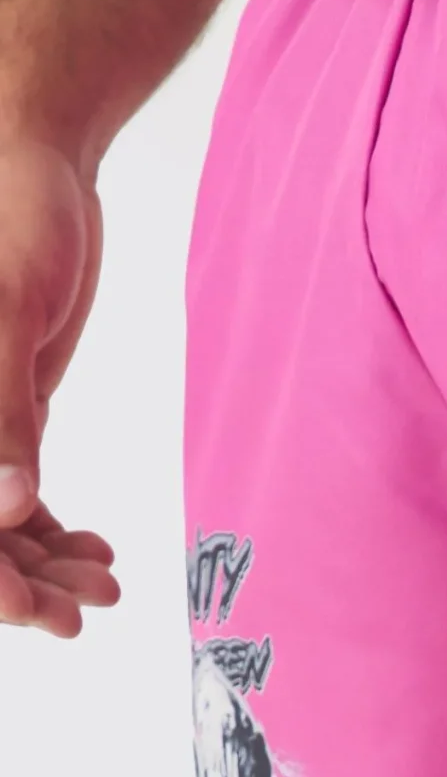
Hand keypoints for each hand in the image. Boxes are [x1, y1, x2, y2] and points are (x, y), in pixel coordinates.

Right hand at [0, 134, 117, 633]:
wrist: (37, 164)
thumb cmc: (12, 218)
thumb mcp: (7, 314)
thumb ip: (2, 411)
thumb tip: (7, 505)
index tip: (28, 607)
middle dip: (15, 580)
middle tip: (81, 612)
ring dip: (43, 564)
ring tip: (105, 584)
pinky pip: (14, 492)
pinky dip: (52, 531)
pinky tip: (98, 551)